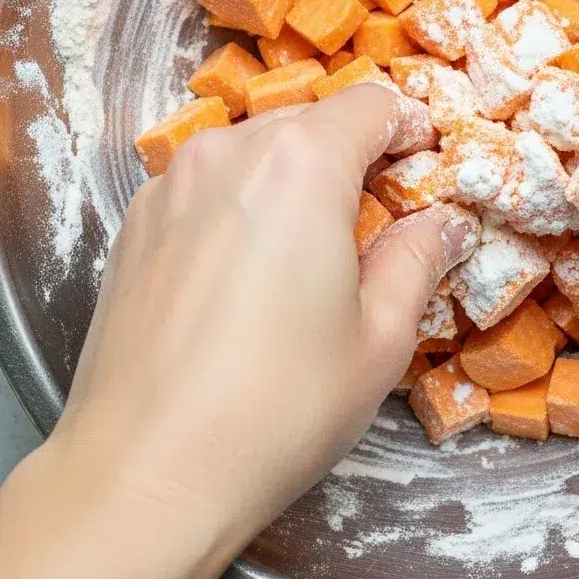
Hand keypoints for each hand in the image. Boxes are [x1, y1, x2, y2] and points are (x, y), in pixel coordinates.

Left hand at [0, 83, 470, 578]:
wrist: (143, 474)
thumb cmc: (279, 406)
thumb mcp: (381, 336)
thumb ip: (419, 257)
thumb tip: (443, 222)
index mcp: (300, 163)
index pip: (372, 103)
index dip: (409, 131)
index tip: (423, 173)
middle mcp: (228, 152)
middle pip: (312, 119)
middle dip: (355, 156)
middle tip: (377, 224)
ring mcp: (171, 184)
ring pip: (256, 149)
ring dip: (296, 179)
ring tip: (310, 254)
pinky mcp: (135, 223)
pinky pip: (209, 184)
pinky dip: (244, 203)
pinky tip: (248, 274)